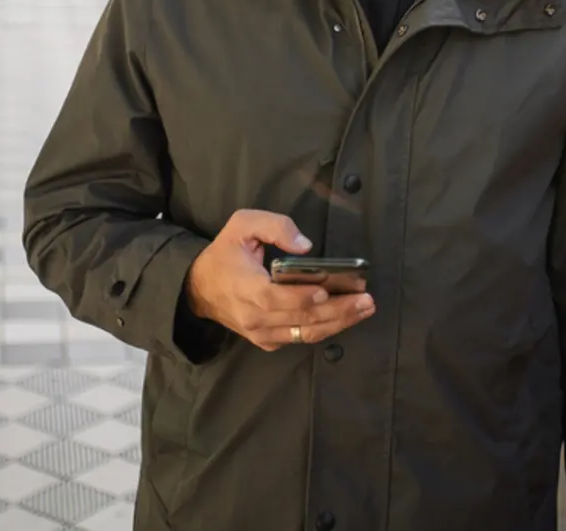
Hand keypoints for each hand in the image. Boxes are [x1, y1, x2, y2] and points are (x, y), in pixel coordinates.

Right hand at [184, 210, 374, 351]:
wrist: (199, 288)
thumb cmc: (226, 253)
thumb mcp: (243, 225)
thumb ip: (275, 226)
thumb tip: (306, 245)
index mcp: (247, 288)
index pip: (278, 298)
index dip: (304, 297)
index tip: (329, 289)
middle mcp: (255, 317)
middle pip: (301, 320)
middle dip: (337, 311)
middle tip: (366, 301)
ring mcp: (260, 333)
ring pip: (304, 334)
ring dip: (338, 323)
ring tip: (363, 310)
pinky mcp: (266, 341)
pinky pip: (298, 339)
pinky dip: (323, 330)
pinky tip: (345, 318)